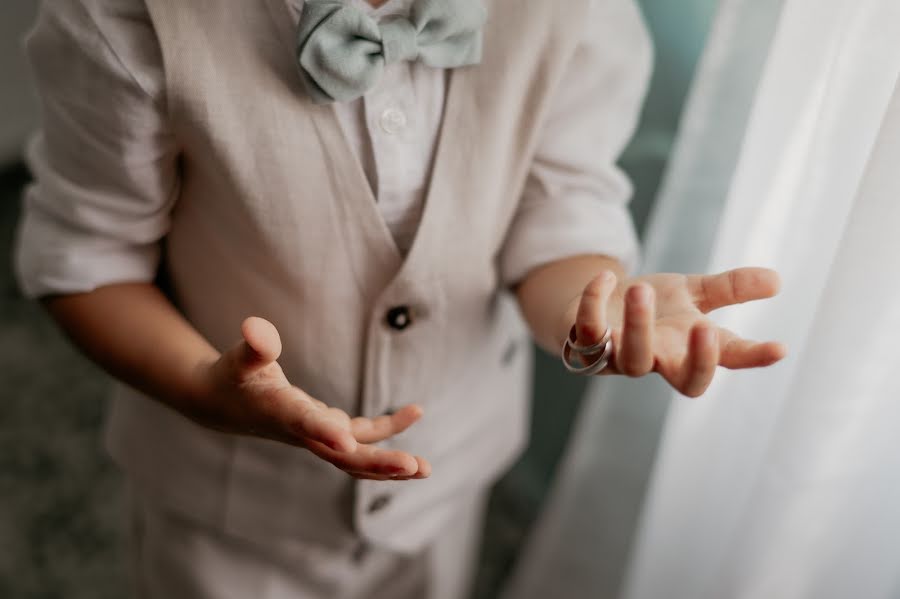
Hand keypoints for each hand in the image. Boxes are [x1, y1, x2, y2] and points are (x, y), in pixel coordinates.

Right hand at [190, 317, 430, 479]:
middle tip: (415, 465)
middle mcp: (301, 432)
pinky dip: (387, 430)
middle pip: (342, 456)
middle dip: (379, 462)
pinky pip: (361, 438)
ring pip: (356, 457)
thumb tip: (255, 326)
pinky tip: (415, 412)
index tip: (348, 442)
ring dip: (390, 463)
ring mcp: (317, 435)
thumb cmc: (232, 376)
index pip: (302, 423)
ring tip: (426, 468)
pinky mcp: (326, 430)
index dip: (323, 431)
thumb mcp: (238, 357)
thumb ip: (253, 345)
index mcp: (278, 412)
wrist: (222, 405)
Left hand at [568, 267, 786, 396]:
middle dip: (698, 360)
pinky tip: (605, 276)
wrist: (599, 304)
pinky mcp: (587, 344)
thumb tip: (777, 280)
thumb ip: (729, 289)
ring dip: (638, 326)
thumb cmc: (653, 307)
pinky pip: (588, 332)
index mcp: (690, 347)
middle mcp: (660, 359)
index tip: (780, 348)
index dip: (753, 358)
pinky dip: (593, 303)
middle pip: (686, 381)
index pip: (729, 360)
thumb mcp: (692, 293)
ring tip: (641, 291)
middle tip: (705, 327)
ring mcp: (623, 356)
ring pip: (633, 360)